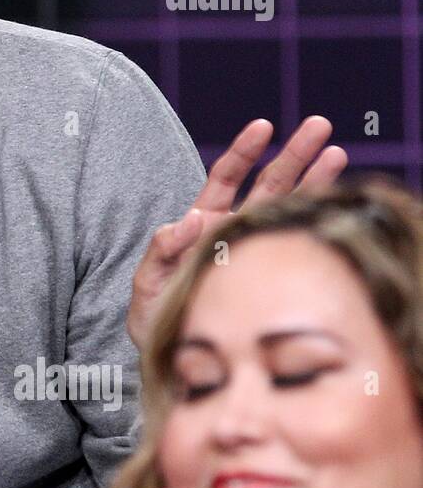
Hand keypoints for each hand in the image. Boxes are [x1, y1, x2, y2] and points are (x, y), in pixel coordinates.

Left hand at [127, 116, 347, 351]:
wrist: (176, 362)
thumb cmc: (158, 320)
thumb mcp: (148, 283)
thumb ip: (162, 250)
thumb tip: (191, 218)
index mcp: (205, 225)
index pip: (227, 179)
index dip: (244, 152)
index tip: (263, 126)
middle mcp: (235, 232)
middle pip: (269, 185)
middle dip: (294, 154)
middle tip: (320, 125)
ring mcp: (256, 252)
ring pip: (290, 209)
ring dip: (314, 181)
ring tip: (339, 154)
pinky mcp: (269, 275)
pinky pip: (292, 244)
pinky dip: (313, 224)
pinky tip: (336, 205)